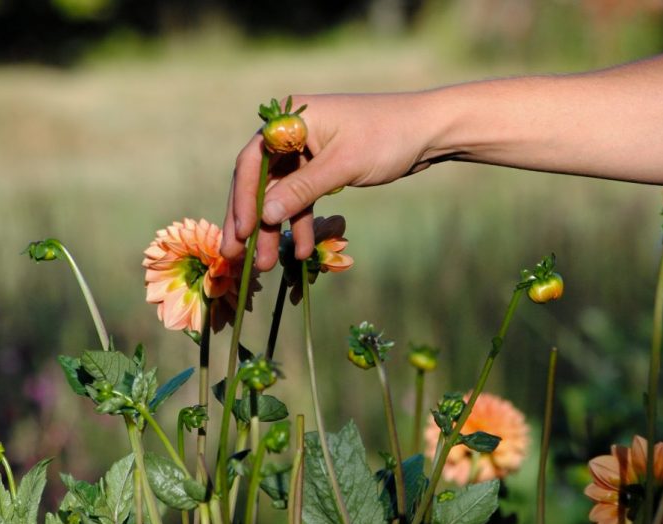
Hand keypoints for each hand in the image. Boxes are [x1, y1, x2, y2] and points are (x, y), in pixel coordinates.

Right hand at [220, 93, 440, 269]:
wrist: (427, 132)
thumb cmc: (386, 137)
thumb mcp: (343, 165)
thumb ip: (302, 189)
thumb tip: (263, 217)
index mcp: (290, 120)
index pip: (252, 162)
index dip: (243, 199)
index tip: (241, 233)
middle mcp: (291, 133)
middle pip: (260, 181)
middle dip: (251, 220)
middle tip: (236, 256)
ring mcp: (304, 151)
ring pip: (280, 195)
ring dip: (274, 229)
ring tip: (268, 265)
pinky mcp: (320, 168)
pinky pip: (301, 198)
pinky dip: (300, 223)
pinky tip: (301, 250)